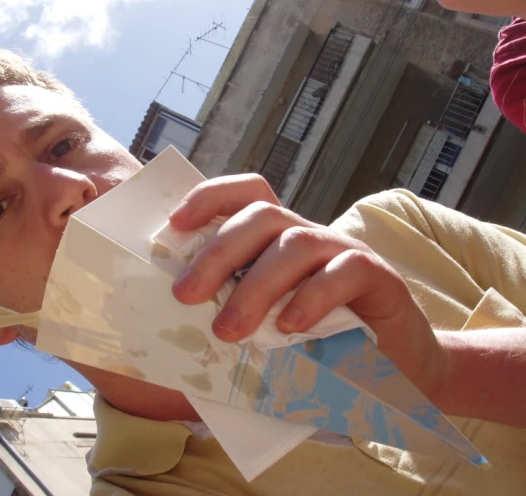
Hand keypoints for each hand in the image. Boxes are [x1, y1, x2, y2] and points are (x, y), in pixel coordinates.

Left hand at [169, 174, 445, 400]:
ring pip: (295, 244)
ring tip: (229, 329)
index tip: (174, 224)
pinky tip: (290, 327)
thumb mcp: (268, 329)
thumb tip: (175, 332)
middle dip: (218, 253)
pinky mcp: (379, 277)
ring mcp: (343, 252)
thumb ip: (232, 317)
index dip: (210, 198)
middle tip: (185, 295)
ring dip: (255, 286)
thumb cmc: (321, 349)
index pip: (247, 195)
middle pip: (261, 218)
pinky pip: (343, 272)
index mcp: (278, 241)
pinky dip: (311, 297)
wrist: (395, 375)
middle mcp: (308, 237)